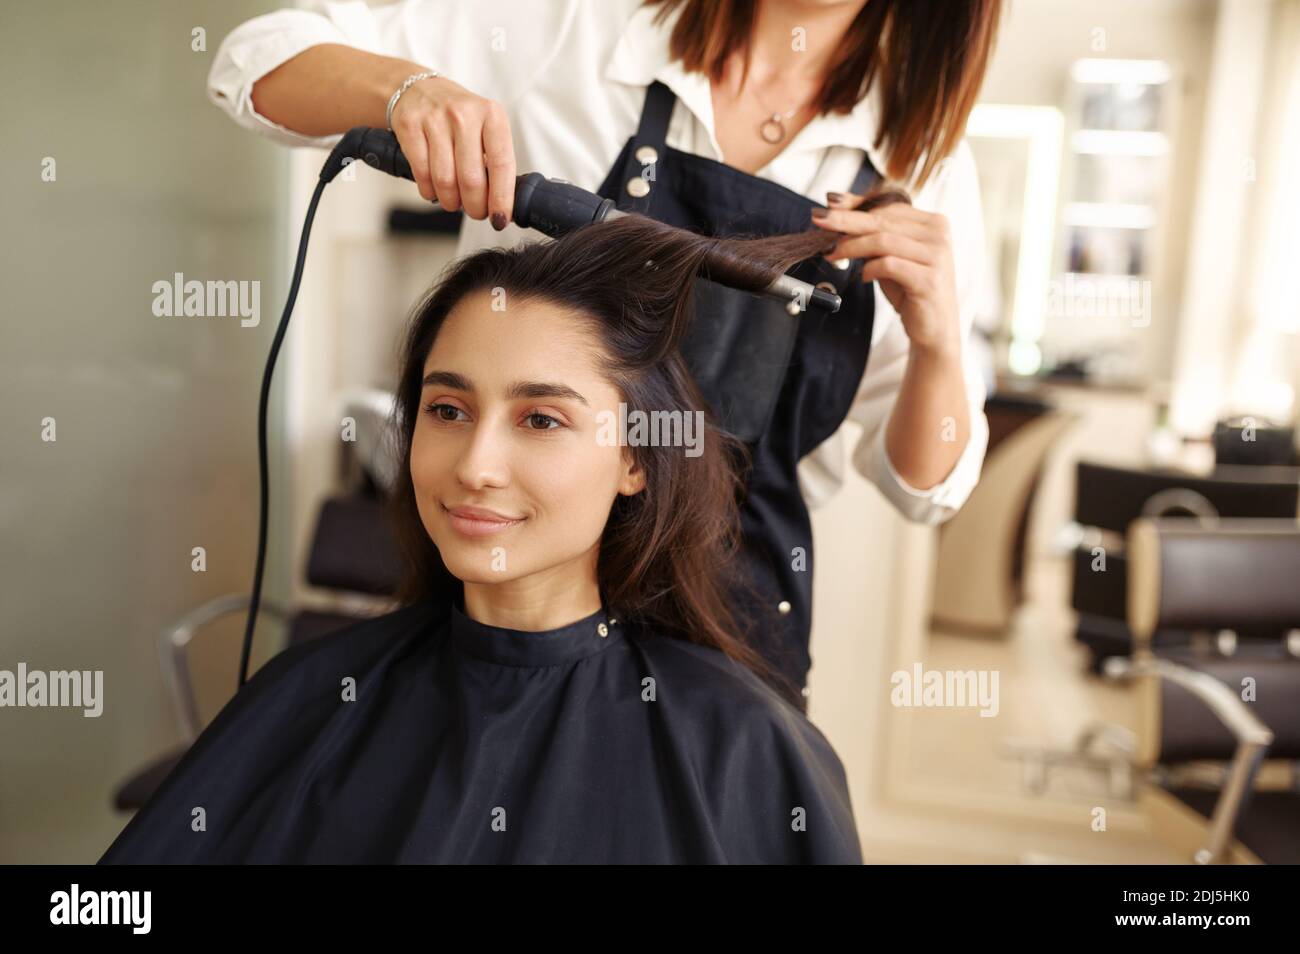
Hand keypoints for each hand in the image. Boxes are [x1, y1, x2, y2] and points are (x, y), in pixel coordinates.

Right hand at [389, 74, 515, 228]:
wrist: (418, 91)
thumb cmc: (458, 118)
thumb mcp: (485, 128)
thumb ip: (495, 160)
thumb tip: (502, 205)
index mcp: (492, 115)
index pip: (502, 164)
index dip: (501, 198)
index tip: (500, 218)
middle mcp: (464, 114)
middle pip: (471, 179)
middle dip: (475, 206)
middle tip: (476, 211)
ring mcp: (435, 119)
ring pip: (445, 180)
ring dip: (451, 201)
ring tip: (454, 201)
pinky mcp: (410, 126)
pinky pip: (421, 174)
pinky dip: (429, 191)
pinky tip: (434, 190)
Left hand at [811, 191, 959, 357]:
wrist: (934, 328)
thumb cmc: (910, 290)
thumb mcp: (890, 256)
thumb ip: (873, 235)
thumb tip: (837, 211)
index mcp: (932, 223)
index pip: (888, 207)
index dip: (857, 204)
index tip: (829, 204)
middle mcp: (938, 234)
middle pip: (882, 220)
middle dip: (846, 219)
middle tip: (819, 219)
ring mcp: (936, 256)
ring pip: (883, 240)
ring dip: (852, 246)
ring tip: (832, 253)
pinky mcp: (929, 279)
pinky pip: (889, 265)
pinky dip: (870, 269)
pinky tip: (863, 276)